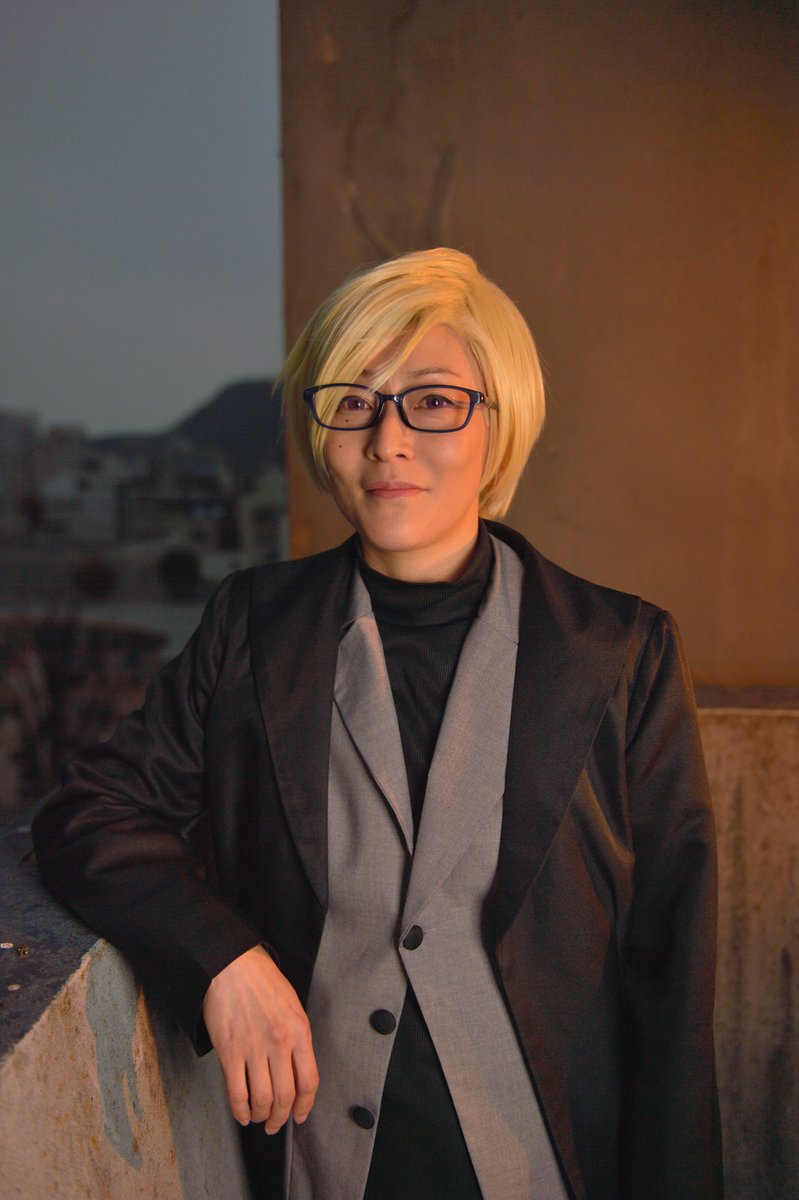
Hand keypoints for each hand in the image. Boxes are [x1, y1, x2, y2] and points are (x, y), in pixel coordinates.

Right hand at [202, 944, 318, 1132]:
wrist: (233, 965)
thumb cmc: (263, 981)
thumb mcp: (292, 1006)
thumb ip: (297, 1038)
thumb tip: (296, 1071)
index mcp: (299, 1031)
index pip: (309, 1081)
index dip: (305, 1106)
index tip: (300, 1116)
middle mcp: (279, 1043)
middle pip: (285, 1096)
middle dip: (281, 1118)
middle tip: (276, 1124)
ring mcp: (254, 1049)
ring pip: (262, 1100)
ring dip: (261, 1116)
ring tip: (259, 1118)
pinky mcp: (230, 1051)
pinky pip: (237, 1092)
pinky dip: (240, 1110)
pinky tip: (242, 1114)